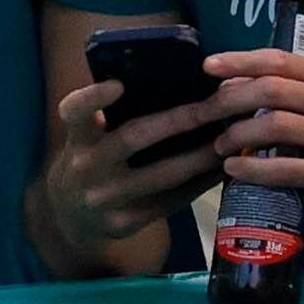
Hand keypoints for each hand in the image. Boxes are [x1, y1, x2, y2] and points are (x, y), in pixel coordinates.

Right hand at [33, 77, 234, 264]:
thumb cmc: (92, 161)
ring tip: (230, 139)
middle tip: (215, 106)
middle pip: (133, 137)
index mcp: (78, 137)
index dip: (94, 98)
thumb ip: (112, 115)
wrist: (72, 217)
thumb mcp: (88, 138)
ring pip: (162, 175)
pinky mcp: (124, 222)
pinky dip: (199, 184)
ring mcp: (104, 198)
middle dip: (179, 120)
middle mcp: (85, 166)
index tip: (118, 84)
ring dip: (201, 156)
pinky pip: (170, 201)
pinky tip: (221, 169)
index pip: (74, 112)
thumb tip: (174, 80)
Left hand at [203, 46, 303, 228]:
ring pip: (275, 124)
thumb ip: (283, 93)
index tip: (209, 66)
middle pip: (272, 89)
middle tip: (205, 115)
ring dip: (237, 135)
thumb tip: (229, 83)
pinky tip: (234, 168)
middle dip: (230, 101)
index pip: (281, 60)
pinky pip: (283, 167)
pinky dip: (251, 167)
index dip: (241, 61)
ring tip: (220, 146)